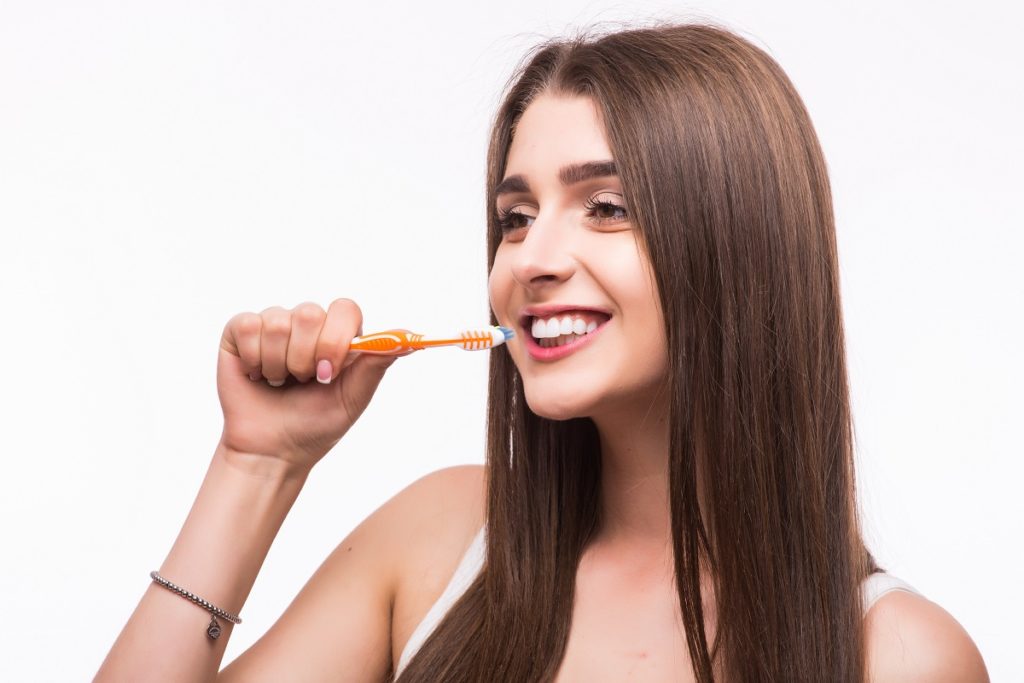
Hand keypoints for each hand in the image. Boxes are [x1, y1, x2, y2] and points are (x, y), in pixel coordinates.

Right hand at [216, 298, 405, 476]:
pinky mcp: (241, 332)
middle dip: (304, 358)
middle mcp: (308, 325)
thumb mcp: (353, 398)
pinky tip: (257, 375)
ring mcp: (275, 325)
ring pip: (277, 322)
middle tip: (302, 382)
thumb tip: (410, 340)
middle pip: (309, 313)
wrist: (271, 450)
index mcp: (338, 336)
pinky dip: (253, 359)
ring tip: (279, 382)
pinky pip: (247, 325)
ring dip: (277, 364)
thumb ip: (376, 364)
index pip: (345, 309)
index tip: (328, 373)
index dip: (334, 339)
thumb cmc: (315, 425)